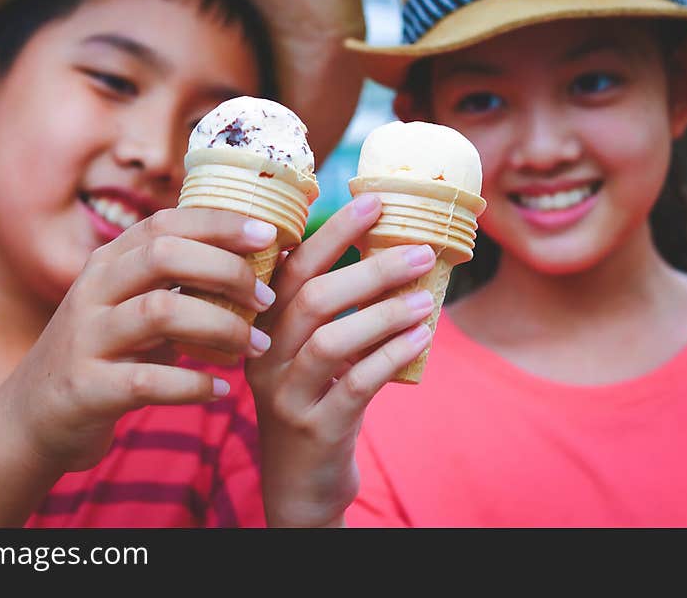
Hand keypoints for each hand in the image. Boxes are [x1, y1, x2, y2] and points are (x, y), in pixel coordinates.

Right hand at [1, 208, 278, 472]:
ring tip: (256, 345)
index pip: (165, 223)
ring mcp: (86, 338)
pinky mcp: (87, 388)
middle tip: (267, 298)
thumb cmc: (104, 355)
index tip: (268, 234)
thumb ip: (174, 284)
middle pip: (164, 255)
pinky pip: (149, 381)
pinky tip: (220, 390)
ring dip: (221, 327)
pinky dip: (193, 385)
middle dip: (226, 269)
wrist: (34, 417)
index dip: (219, 223)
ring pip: (160, 311)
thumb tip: (252, 263)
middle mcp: (92, 291)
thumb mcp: (130, 307)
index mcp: (108, 263)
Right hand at [247, 195, 435, 526]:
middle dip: (369, 267)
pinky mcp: (316, 428)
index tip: (375, 202)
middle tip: (419, 250)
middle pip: (311, 298)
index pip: (291, 269)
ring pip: (331, 339)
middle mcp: (263, 358)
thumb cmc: (314, 402)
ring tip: (426, 296)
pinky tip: (422, 338)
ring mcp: (286, 396)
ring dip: (384, 312)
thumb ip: (331, 312)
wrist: (299, 484)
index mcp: (261, 329)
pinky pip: (356, 383)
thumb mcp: (310, 354)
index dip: (332, 232)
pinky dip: (392, 355)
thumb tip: (390, 253)